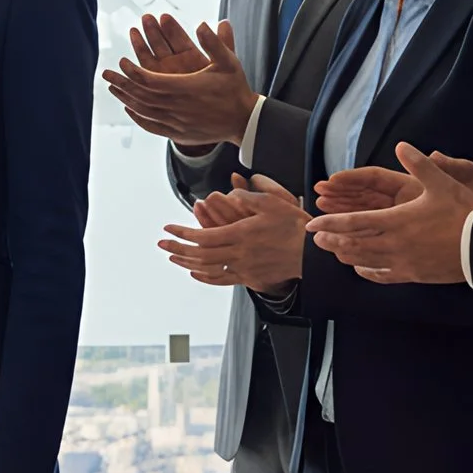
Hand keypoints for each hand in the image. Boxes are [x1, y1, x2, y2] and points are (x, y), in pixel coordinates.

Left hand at [101, 14, 259, 146]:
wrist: (245, 122)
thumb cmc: (236, 89)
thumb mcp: (229, 62)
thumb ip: (216, 42)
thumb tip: (205, 23)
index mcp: (185, 88)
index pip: (150, 80)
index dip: (133, 72)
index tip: (121, 62)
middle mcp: (177, 107)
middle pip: (141, 96)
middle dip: (122, 83)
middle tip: (105, 74)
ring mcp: (176, 122)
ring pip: (144, 111)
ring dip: (126, 99)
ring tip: (112, 88)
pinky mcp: (179, 133)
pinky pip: (152, 126)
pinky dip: (138, 118)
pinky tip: (130, 109)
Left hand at [158, 173, 307, 289]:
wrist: (312, 254)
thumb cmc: (294, 226)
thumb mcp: (273, 203)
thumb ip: (249, 197)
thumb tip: (230, 191)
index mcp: (241, 233)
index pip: (203, 236)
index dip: (182, 233)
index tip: (168, 227)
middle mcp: (239, 253)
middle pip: (200, 254)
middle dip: (177, 248)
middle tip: (161, 243)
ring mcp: (244, 268)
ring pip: (208, 269)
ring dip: (187, 263)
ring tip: (172, 257)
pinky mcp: (250, 278)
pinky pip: (223, 280)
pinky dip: (206, 277)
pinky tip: (195, 272)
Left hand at [309, 144, 472, 284]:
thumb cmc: (463, 214)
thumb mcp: (442, 183)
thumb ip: (419, 164)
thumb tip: (401, 145)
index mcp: (397, 220)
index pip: (354, 222)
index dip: (330, 223)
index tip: (312, 223)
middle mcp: (394, 244)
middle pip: (353, 244)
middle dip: (332, 240)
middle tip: (316, 238)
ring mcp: (403, 262)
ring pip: (365, 261)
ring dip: (345, 255)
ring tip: (333, 250)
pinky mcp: (413, 275)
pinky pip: (384, 275)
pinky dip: (368, 272)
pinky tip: (361, 269)